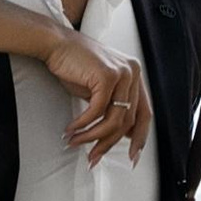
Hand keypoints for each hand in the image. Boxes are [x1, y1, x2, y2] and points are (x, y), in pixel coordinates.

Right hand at [40, 27, 150, 162]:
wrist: (55, 44)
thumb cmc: (74, 66)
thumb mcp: (99, 90)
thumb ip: (112, 107)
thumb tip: (119, 135)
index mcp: (135, 76)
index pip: (145, 113)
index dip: (139, 138)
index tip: (132, 156)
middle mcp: (133, 73)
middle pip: (129, 121)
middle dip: (109, 143)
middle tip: (94, 157)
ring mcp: (122, 73)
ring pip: (114, 120)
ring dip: (93, 136)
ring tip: (76, 142)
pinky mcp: (107, 75)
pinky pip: (98, 111)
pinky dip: (83, 124)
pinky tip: (72, 129)